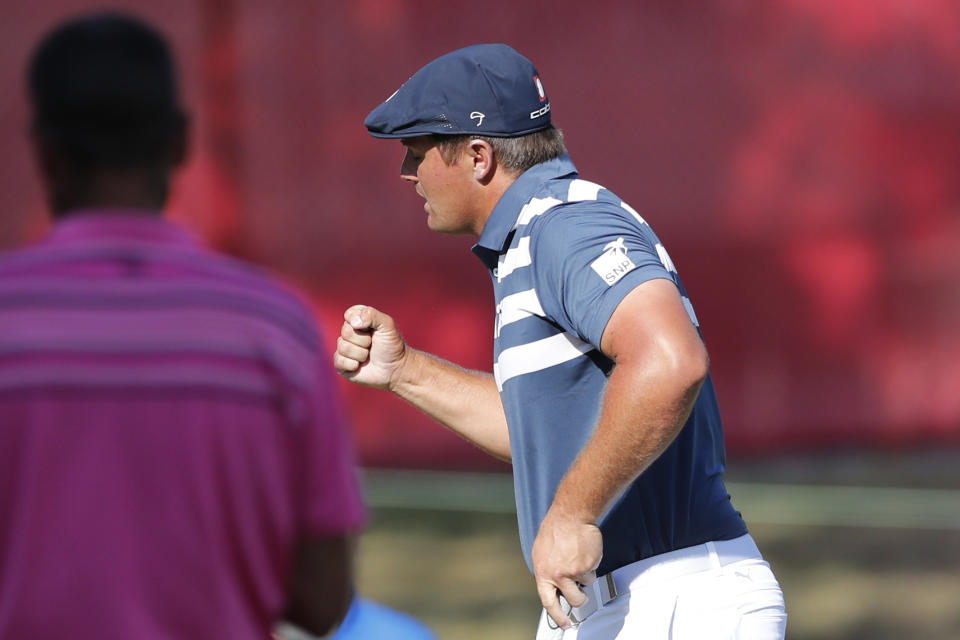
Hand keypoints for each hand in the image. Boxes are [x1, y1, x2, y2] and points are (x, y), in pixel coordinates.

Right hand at [333, 305, 406, 389]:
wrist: (394, 369)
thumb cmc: (391, 346)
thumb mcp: (387, 325)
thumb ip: (372, 315)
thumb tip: (354, 322)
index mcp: (358, 319)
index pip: (349, 314)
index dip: (362, 322)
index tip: (372, 329)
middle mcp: (349, 332)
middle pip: (346, 332)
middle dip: (364, 340)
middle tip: (372, 344)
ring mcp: (343, 348)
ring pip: (344, 347)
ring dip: (361, 354)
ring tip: (368, 355)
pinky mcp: (340, 363)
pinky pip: (339, 361)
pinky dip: (353, 365)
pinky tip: (360, 365)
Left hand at [531, 506, 602, 629]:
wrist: (570, 516)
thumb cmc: (555, 530)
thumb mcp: (542, 553)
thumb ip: (547, 572)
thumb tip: (552, 586)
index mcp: (543, 573)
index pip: (549, 602)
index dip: (558, 616)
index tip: (566, 624)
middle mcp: (558, 575)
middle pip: (575, 600)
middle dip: (581, 598)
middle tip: (581, 591)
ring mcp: (574, 571)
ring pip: (587, 584)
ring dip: (586, 574)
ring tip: (580, 557)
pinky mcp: (588, 565)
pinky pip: (594, 571)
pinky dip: (592, 563)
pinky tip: (585, 550)